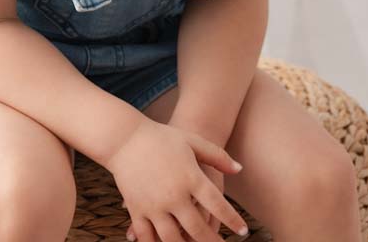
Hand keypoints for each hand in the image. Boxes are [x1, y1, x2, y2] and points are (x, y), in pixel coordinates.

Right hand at [106, 119, 246, 241]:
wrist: (125, 137)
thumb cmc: (162, 137)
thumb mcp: (192, 141)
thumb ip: (217, 155)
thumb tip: (239, 168)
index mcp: (190, 177)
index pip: (217, 205)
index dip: (232, 220)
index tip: (243, 231)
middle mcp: (174, 195)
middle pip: (198, 228)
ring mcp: (154, 205)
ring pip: (173, 239)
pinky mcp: (137, 210)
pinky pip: (147, 237)